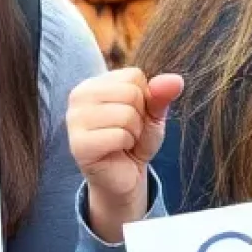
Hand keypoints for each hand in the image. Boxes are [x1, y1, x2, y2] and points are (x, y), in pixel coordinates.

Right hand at [67, 68, 183, 241]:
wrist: (125, 176)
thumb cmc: (135, 141)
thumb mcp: (153, 114)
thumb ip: (162, 95)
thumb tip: (176, 80)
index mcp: (93, 83)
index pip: (134, 76)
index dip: (143, 99)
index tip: (132, 116)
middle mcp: (78, 96)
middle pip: (131, 93)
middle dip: (139, 117)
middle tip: (127, 132)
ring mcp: (74, 120)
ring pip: (126, 114)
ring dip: (133, 133)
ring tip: (122, 142)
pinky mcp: (78, 144)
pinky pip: (119, 135)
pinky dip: (126, 145)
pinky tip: (116, 151)